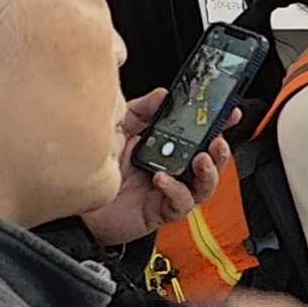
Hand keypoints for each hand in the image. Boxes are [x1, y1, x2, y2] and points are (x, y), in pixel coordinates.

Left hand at [82, 89, 231, 246]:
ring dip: (209, 172)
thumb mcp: (119, 128)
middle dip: (221, 151)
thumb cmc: (98, 167)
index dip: (218, 125)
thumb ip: (141, 111)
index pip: (199, 136)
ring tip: (201, 160)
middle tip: (218, 141)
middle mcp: (173, 170)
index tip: (230, 114)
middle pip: (211, 162)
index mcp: (167, 149)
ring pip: (205, 186)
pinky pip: (181, 203)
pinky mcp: (162, 211)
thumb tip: (163, 95)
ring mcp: (170, 192)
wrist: (77, 201)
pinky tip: (162, 179)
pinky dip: (176, 190)